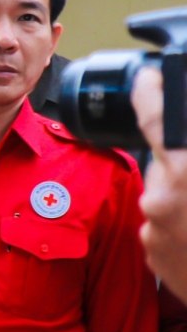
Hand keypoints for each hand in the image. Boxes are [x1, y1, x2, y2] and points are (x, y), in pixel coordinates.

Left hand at [133, 70, 186, 287]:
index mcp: (186, 172)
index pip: (159, 122)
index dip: (151, 94)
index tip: (148, 78)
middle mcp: (162, 197)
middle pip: (165, 162)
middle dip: (183, 162)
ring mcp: (153, 228)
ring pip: (165, 195)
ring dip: (185, 195)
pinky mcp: (151, 253)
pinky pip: (162, 224)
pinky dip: (181, 223)